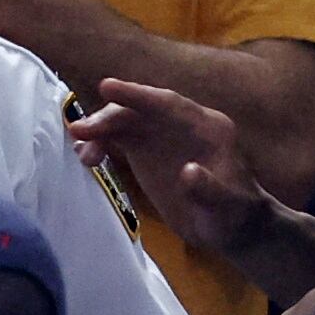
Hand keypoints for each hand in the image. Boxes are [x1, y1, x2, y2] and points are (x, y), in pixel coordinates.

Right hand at [66, 75, 283, 258]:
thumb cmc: (234, 216)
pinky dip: (101, 145)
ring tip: (82, 154)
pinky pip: (120, 139)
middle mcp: (182, 125)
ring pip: (126, 123)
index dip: (138, 95)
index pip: (168, 103)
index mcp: (208, 128)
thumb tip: (188, 172)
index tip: (107, 87)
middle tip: (80, 130)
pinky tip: (87, 158)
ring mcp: (163, 136)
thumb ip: (210, 190)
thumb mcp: (228, 208)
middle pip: (141, 112)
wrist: (230, 227)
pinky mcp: (148, 151)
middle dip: (110, 118)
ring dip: (100, 132)